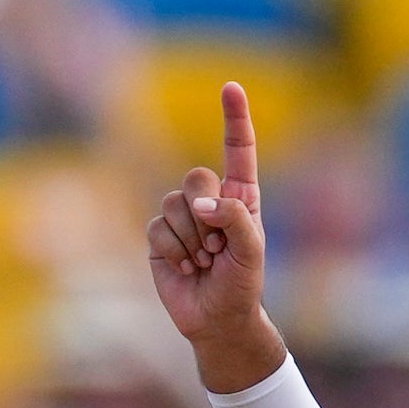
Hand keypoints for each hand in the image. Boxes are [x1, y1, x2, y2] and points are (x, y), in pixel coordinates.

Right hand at [145, 81, 284, 393]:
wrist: (217, 320)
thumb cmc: (242, 286)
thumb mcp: (251, 253)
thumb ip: (235, 220)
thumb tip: (202, 204)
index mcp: (241, 199)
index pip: (238, 151)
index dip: (234, 119)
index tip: (231, 87)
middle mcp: (210, 201)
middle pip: (196, 176)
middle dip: (206, 214)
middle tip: (218, 248)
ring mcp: (183, 216)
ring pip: (173, 203)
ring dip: (191, 239)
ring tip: (204, 262)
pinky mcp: (159, 234)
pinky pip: (157, 227)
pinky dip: (173, 251)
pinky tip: (185, 267)